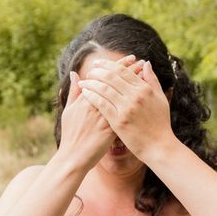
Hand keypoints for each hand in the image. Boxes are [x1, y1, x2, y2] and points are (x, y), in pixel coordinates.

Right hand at [58, 55, 144, 170]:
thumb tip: (75, 74)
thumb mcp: (69, 111)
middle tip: (142, 61)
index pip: (106, 76)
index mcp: (87, 99)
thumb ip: (74, 92)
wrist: (74, 157)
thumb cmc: (71, 134)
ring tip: (147, 76)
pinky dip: (136, 105)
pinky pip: (127, 115)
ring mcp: (105, 118)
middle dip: (131, 70)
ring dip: (136, 85)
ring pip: (124, 97)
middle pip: (118, 83)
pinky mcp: (111, 130)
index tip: (131, 58)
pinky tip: (145, 98)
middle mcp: (97, 106)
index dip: (119, 65)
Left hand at [77, 58, 175, 162]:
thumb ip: (152, 80)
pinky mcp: (119, 121)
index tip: (99, 63)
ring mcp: (126, 109)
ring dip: (91, 83)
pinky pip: (101, 104)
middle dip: (97, 71)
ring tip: (84, 82)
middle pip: (111, 77)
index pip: (123, 71)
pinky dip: (92, 96)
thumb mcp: (160, 99)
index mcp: (144, 89)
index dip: (108, 65)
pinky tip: (85, 94)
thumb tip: (146, 64)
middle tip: (89, 71)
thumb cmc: (160, 123)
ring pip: (104, 89)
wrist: (159, 147)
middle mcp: (135, 96)